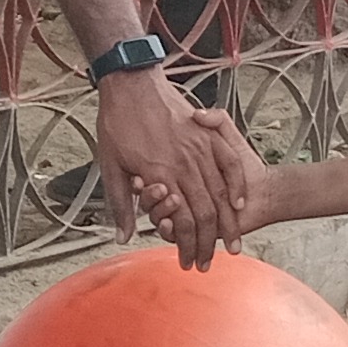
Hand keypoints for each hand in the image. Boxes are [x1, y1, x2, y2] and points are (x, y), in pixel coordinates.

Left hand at [97, 72, 252, 267]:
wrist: (131, 84)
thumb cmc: (116, 124)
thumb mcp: (109, 167)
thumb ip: (120, 205)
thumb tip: (123, 236)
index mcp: (158, 176)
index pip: (180, 221)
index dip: (186, 245)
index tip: (188, 262)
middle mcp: (182, 166)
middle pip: (204, 214)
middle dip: (209, 243)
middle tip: (209, 262)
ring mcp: (199, 149)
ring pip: (220, 194)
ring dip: (227, 223)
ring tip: (231, 243)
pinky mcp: (209, 134)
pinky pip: (229, 165)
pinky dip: (236, 186)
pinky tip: (238, 203)